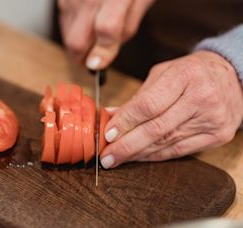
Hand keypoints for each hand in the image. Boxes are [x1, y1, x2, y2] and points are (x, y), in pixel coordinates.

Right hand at [58, 0, 153, 69]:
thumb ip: (127, 26)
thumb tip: (105, 54)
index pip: (107, 30)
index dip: (103, 53)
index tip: (98, 66)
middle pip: (76, 40)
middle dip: (83, 56)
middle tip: (93, 58)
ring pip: (67, 33)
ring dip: (78, 41)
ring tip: (94, 31)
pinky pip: (63, 19)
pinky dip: (73, 26)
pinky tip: (86, 19)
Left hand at [100, 51, 242, 168]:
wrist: (232, 76)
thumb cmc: (191, 72)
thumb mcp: (163, 73)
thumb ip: (138, 96)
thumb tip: (111, 115)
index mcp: (185, 76)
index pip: (149, 105)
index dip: (126, 122)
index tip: (107, 133)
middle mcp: (201, 98)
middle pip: (157, 129)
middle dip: (127, 145)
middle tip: (106, 156)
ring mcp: (212, 120)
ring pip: (166, 143)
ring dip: (138, 154)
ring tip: (117, 159)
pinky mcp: (217, 136)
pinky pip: (180, 151)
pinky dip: (156, 156)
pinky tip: (139, 158)